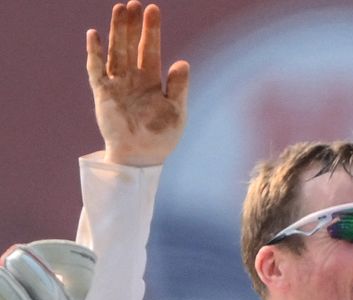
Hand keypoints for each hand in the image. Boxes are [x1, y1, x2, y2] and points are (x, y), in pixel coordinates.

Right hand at [86, 1, 188, 166]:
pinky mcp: (103, 93)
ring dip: (116, 32)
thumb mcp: (177, 110)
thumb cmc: (162, 136)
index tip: (152, 10)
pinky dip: (94, 53)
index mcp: (152, 81)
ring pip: (115, 52)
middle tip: (134, 3)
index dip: (152, 30)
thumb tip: (183, 62)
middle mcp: (133, 78)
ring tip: (119, 9)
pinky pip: (96, 70)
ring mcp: (117, 84)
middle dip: (132, 25)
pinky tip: (94, 35)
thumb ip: (179, 87)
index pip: (151, 49)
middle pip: (131, 45)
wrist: (143, 157)